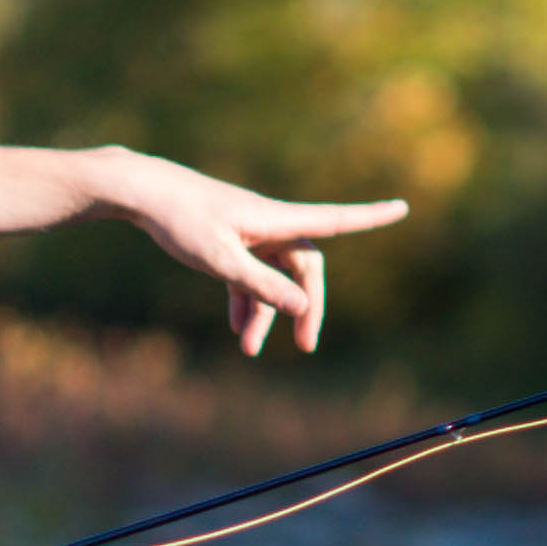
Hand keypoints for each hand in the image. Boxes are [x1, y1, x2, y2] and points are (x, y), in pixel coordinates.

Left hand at [101, 154, 407, 354]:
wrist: (144, 194)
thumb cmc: (181, 221)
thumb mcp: (220, 260)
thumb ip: (260, 286)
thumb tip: (302, 306)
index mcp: (277, 220)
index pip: (335, 219)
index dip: (370, 216)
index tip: (402, 207)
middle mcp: (271, 223)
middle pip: (303, 268)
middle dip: (305, 307)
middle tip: (306, 346)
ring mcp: (251, 232)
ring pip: (273, 277)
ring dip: (266, 312)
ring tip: (250, 351)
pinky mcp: (231, 239)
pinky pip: (251, 274)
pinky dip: (247, 300)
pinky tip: (238, 330)